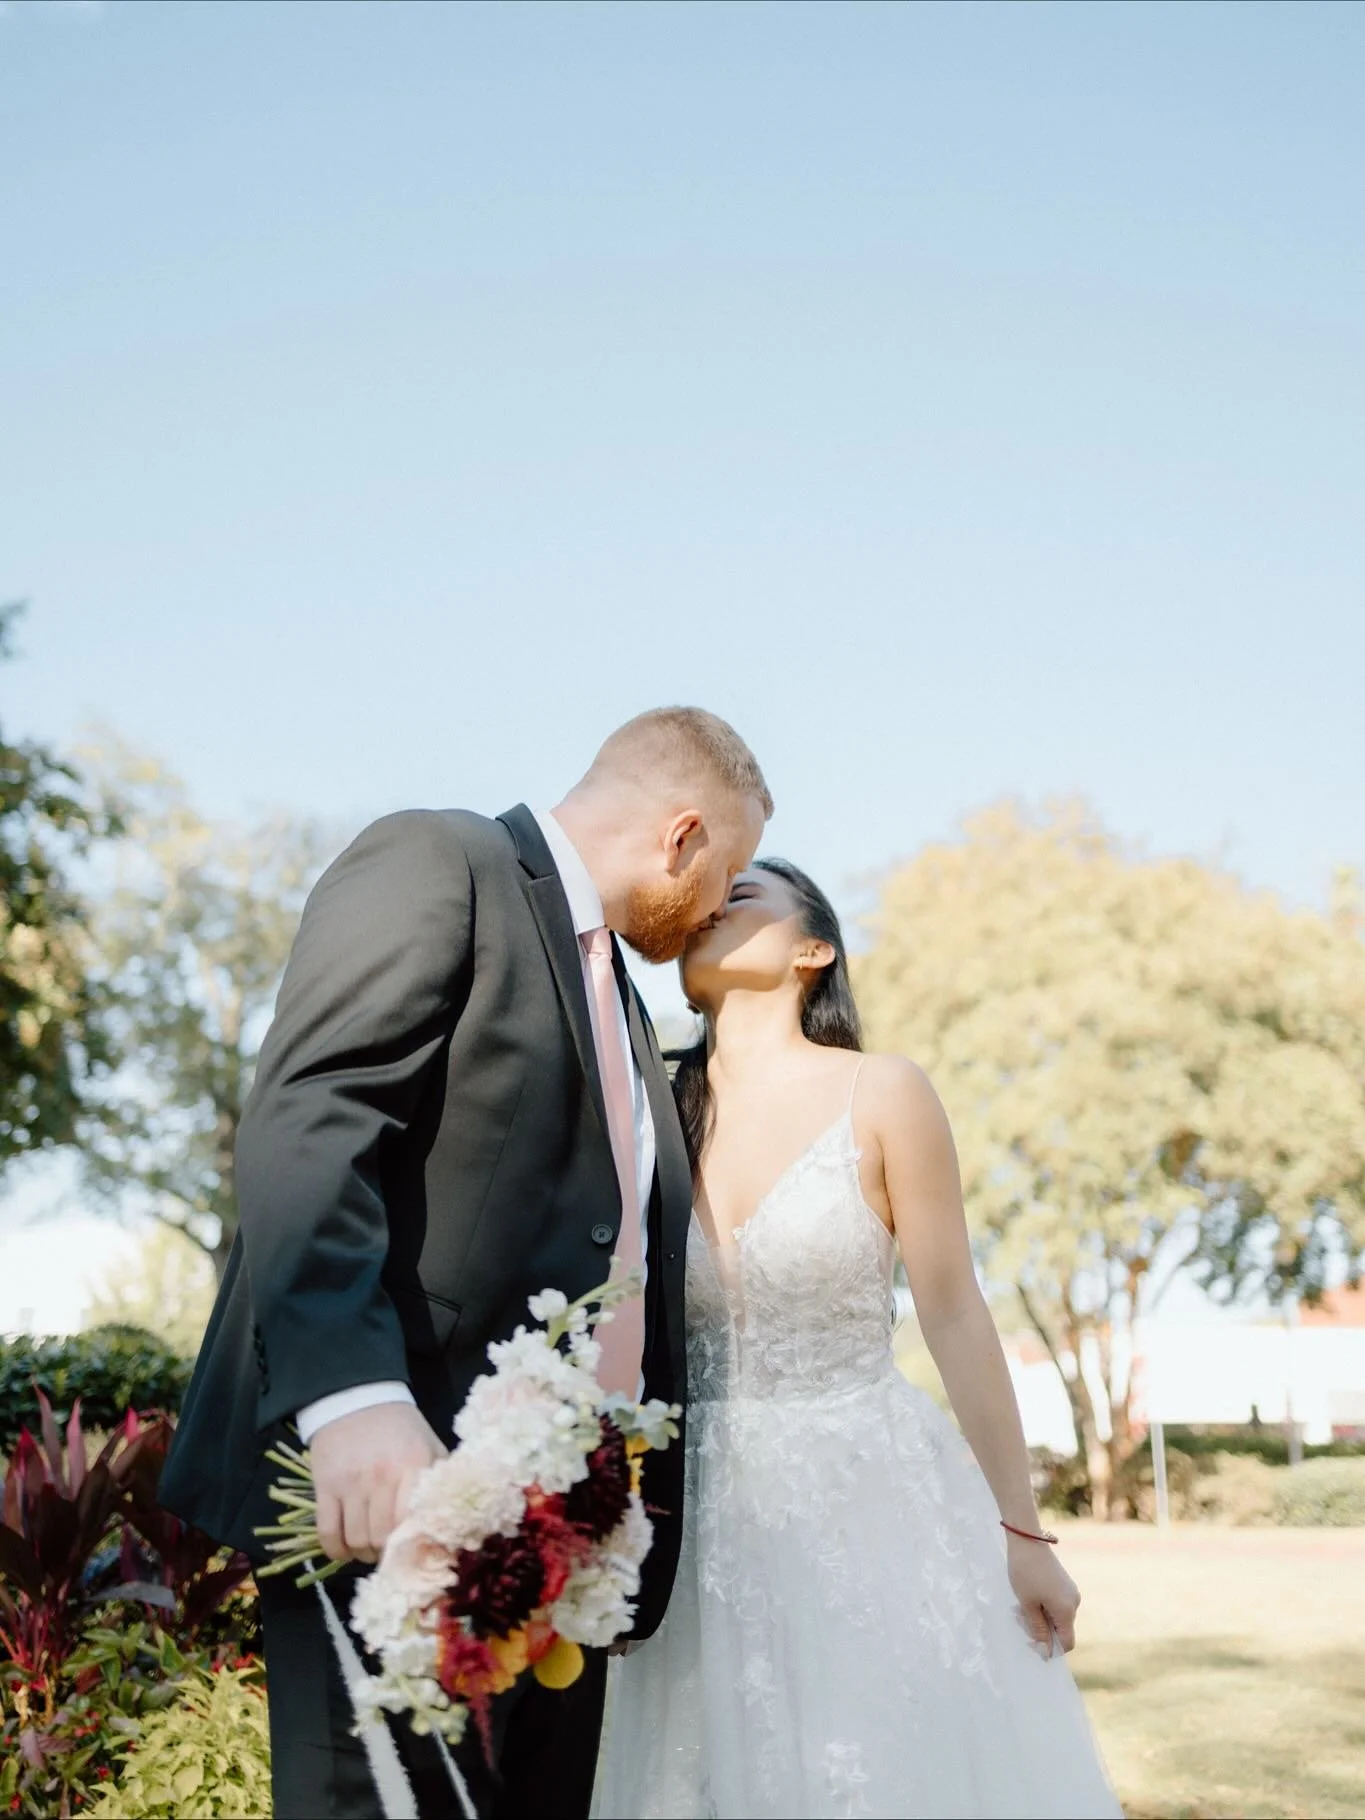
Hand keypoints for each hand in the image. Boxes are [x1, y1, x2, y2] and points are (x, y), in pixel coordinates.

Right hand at [310, 1403, 446, 1564]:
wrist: (357, 1396)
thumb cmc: (400, 1427)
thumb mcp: (429, 1445)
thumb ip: (439, 1480)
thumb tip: (452, 1519)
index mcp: (412, 1466)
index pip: (410, 1524)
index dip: (409, 1544)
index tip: (411, 1548)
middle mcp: (381, 1477)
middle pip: (380, 1538)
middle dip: (385, 1553)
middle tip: (388, 1551)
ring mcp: (349, 1483)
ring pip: (355, 1540)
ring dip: (362, 1553)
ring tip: (369, 1548)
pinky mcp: (324, 1486)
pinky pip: (327, 1533)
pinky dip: (335, 1550)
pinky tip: (345, 1549)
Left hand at [1005, 1531, 1080, 1655]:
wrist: (1027, 1540)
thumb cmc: (1025, 1573)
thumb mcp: (1028, 1605)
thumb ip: (1038, 1630)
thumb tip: (1046, 1652)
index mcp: (1067, 1611)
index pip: (1067, 1643)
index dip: (1051, 1648)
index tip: (1031, 1641)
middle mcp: (1074, 1603)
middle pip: (1061, 1630)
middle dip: (1042, 1630)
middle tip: (1021, 1618)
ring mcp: (1071, 1592)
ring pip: (1058, 1617)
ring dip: (1041, 1617)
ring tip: (1022, 1605)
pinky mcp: (1065, 1584)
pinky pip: (1057, 1604)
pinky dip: (1044, 1606)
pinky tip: (1029, 1595)